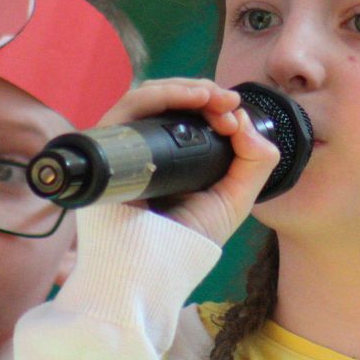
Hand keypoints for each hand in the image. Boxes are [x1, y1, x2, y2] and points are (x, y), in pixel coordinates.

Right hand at [96, 78, 279, 245]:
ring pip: (146, 97)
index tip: (235, 113)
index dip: (211, 105)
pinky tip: (190, 98)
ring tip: (213, 97)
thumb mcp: (235, 198)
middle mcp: (144, 149)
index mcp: (170, 159)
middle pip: (164, 100)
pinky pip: (128, 108)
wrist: (155, 271)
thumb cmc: (188, 242)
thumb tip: (244, 118)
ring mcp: (123, 148)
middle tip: (229, 102)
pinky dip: (160, 94)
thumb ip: (254, 160)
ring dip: (184, 88)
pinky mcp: (106, 148)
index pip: (183, 114)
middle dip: (202, 93)